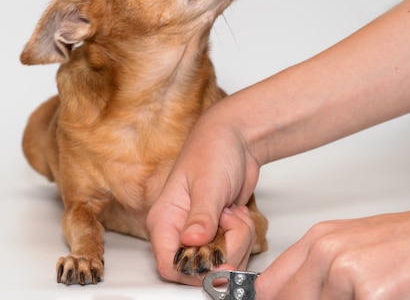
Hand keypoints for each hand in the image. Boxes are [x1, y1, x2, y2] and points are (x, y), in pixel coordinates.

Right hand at [147, 107, 260, 283]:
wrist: (236, 138)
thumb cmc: (213, 149)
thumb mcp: (209, 183)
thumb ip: (201, 215)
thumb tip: (192, 241)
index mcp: (165, 220)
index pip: (169, 265)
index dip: (195, 271)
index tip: (220, 257)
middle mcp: (179, 231)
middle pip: (200, 269)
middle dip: (226, 251)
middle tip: (232, 221)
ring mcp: (200, 234)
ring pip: (220, 263)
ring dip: (238, 242)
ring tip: (235, 213)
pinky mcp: (218, 233)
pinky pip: (233, 253)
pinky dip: (244, 238)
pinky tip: (239, 215)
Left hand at [255, 195, 409, 299]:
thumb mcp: (358, 249)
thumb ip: (322, 274)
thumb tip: (301, 294)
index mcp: (319, 240)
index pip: (268, 287)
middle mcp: (327, 253)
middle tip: (348, 299)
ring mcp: (347, 274)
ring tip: (374, 296)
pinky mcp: (374, 294)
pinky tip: (391, 299)